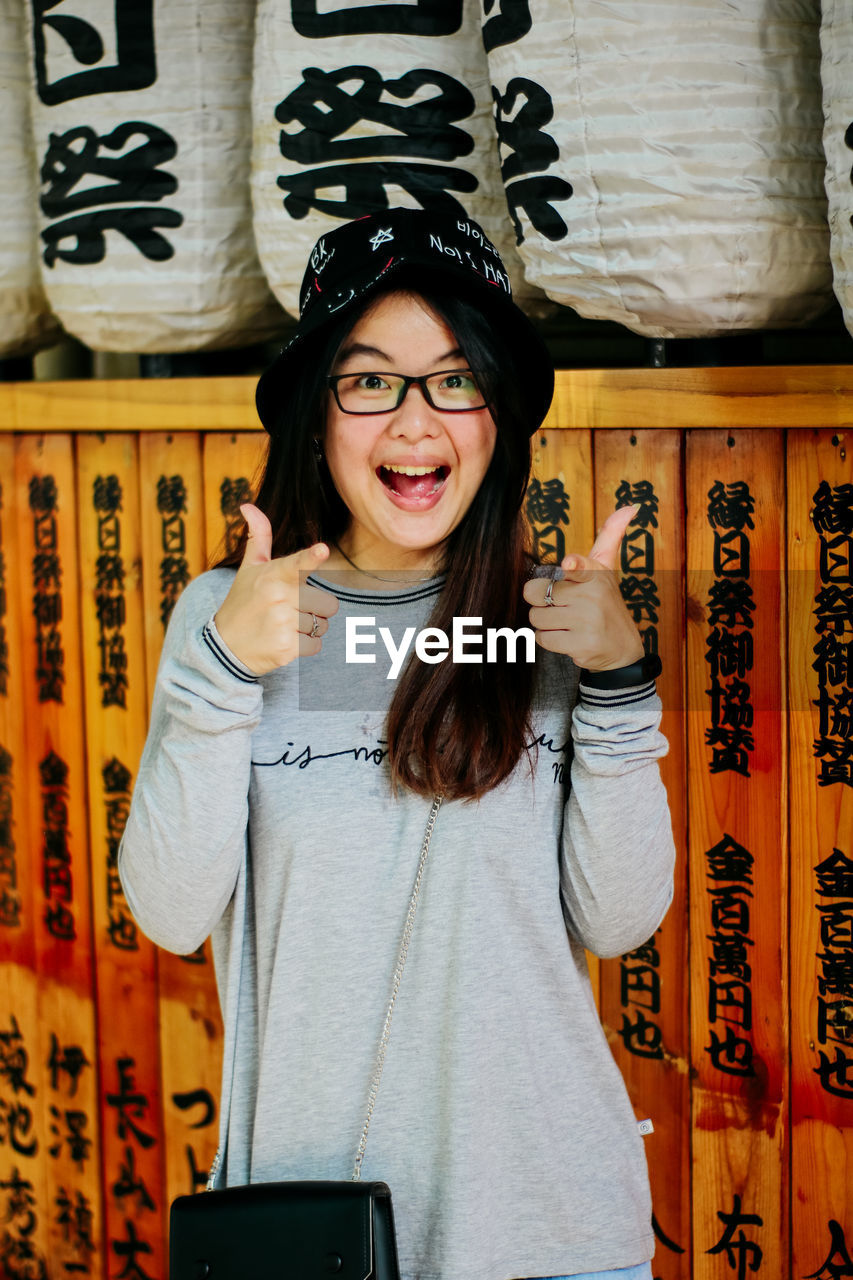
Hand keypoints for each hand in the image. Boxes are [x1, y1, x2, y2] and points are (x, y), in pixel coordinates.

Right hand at [213, 504, 338, 674]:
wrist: (224, 646)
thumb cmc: (243, 601)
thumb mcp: (249, 568)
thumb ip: (259, 537)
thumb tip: (247, 505)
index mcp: (273, 575)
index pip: (297, 563)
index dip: (311, 557)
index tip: (322, 550)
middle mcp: (278, 598)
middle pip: (328, 603)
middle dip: (315, 609)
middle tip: (289, 610)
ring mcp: (282, 624)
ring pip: (322, 625)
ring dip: (309, 628)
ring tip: (284, 626)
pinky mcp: (286, 648)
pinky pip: (316, 645)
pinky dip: (305, 646)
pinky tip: (284, 642)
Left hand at [523, 504, 644, 670]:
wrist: (623, 649)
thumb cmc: (606, 603)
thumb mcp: (607, 569)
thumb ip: (610, 536)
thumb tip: (631, 506)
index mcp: (596, 574)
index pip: (580, 565)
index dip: (572, 565)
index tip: (569, 563)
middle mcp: (594, 596)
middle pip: (536, 593)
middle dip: (541, 601)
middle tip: (560, 605)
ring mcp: (588, 622)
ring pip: (537, 618)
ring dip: (546, 623)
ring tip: (567, 623)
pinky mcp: (581, 645)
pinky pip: (542, 639)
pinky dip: (550, 640)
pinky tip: (569, 638)